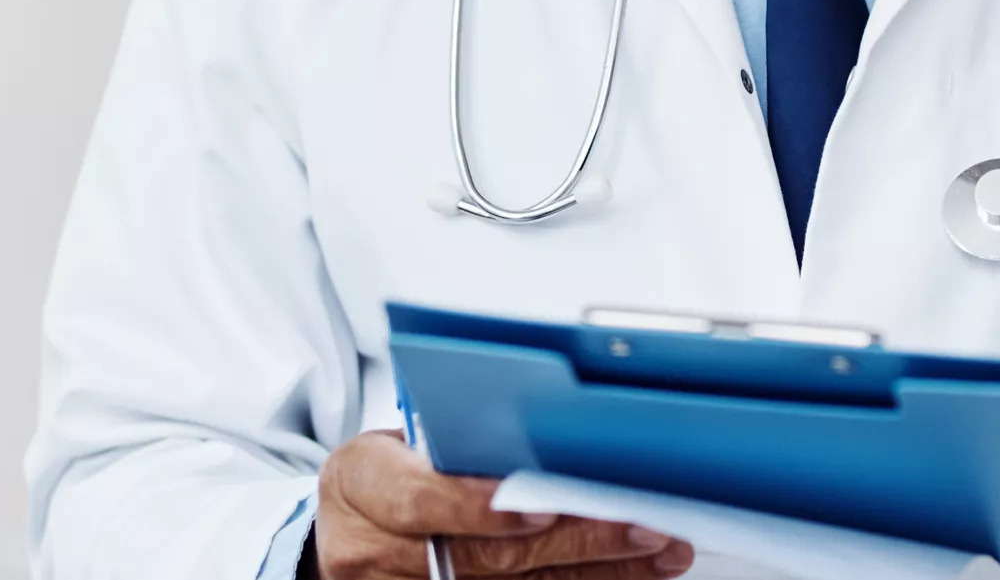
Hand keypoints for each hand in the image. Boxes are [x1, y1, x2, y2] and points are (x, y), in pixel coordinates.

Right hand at [317, 432, 693, 577]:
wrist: (345, 533)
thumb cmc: (383, 475)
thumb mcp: (395, 442)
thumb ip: (454, 442)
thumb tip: (546, 435)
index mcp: (361, 484)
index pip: (416, 500)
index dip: (479, 508)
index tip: (539, 508)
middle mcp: (374, 552)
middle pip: (482, 558)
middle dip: (571, 540)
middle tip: (638, 525)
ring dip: (592, 572)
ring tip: (654, 552)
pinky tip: (624, 575)